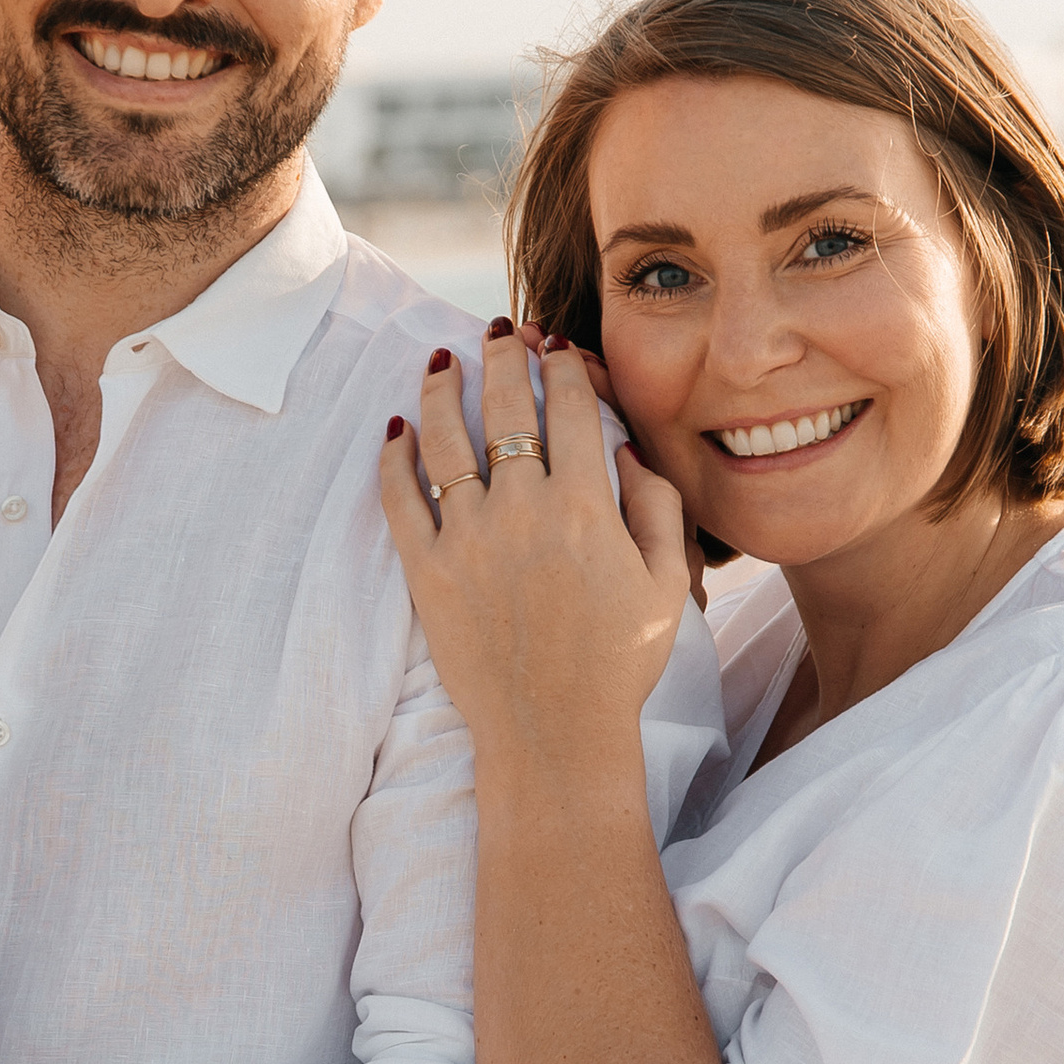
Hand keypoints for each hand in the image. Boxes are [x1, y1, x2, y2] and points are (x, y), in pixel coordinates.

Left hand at [379, 325, 692, 775]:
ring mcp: (468, 539)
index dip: (561, 366)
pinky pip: (401, 499)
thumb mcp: (668, 583)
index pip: (570, 408)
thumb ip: (657, 507)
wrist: (554, 733)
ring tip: (440, 358)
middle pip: (505, 407)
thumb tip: (624, 450)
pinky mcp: (426, 572)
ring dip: (441, 388)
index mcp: (586, 506)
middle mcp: (522, 510)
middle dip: (502, 356)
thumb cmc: (620, 663)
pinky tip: (396, 429)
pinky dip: (395, 457)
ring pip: (445, 440)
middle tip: (497, 329)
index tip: (554, 345)